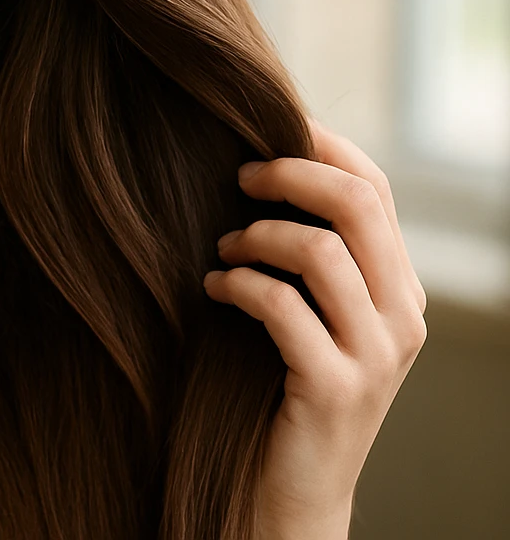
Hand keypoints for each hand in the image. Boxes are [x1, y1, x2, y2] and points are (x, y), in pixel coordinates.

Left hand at [204, 116, 427, 539]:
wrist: (291, 493)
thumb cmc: (280, 388)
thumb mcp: (310, 315)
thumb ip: (308, 255)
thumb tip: (255, 166)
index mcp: (400, 289)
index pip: (376, 188)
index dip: (320, 145)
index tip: (267, 123)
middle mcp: (403, 317)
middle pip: (358, 205)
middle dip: (288, 174)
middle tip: (235, 177)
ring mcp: (376, 356)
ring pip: (321, 251)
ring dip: (255, 236)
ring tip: (221, 250)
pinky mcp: (335, 388)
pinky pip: (282, 308)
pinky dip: (238, 285)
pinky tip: (213, 289)